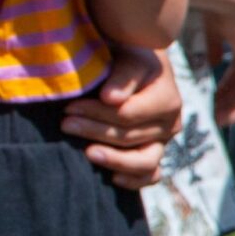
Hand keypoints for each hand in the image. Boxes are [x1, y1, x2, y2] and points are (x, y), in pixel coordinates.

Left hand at [63, 47, 181, 189]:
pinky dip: (135, 180)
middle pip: (129, 136)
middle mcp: (169, 123)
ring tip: (86, 153)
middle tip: (64, 124)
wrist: (135, 63)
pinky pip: (151, 174)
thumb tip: (111, 99)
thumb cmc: (128, 55)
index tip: (69, 107)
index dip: (97, 113)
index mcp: (167, 99)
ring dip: (113, 160)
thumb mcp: (129, 55)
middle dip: (93, 130)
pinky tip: (113, 178)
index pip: (128, 115)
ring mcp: (162, 141)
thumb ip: (123, 75)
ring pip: (143, 161)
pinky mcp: (154, 152)